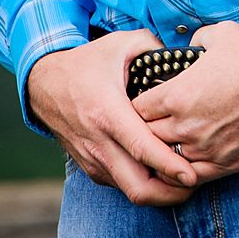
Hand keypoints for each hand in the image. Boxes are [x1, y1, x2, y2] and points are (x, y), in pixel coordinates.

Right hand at [27, 30, 198, 204]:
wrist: (43, 84)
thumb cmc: (87, 63)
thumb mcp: (121, 44)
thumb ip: (155, 48)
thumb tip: (184, 58)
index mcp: (108, 112)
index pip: (142, 149)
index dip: (169, 166)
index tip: (192, 176)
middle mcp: (98, 142)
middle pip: (137, 187)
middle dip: (169, 193)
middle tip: (195, 183)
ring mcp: (92, 159)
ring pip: (130, 191)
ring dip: (158, 191)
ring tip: (183, 180)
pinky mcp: (90, 167)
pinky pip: (120, 184)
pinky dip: (142, 184)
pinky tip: (160, 172)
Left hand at [133, 20, 238, 183]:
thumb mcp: (218, 35)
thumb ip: (194, 43)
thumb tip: (189, 48)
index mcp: (176, 94)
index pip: (138, 110)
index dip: (141, 105)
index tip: (148, 102)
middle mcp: (185, 126)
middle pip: (148, 137)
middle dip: (149, 130)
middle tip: (157, 124)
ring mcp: (205, 148)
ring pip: (167, 160)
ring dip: (166, 152)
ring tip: (171, 144)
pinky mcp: (226, 163)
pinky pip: (193, 177)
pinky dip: (185, 171)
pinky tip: (186, 163)